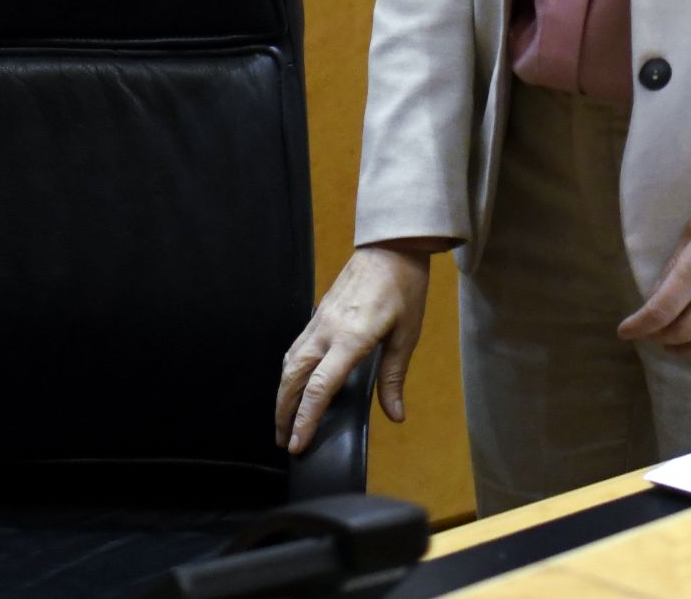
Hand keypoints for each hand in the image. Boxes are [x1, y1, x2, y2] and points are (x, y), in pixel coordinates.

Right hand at [278, 244, 430, 454]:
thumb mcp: (407, 335)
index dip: (305, 419)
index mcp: (350, 338)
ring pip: (289, 362)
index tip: (297, 443)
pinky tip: (293, 382)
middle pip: (293, 378)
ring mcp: (319, 320)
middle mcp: (327, 330)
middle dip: (284, 412)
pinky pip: (296, 347)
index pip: (319, 388)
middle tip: (284, 441)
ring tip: (284, 419)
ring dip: (283, 393)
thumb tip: (395, 415)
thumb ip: (394, 377)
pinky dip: (289, 371)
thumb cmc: (404, 288)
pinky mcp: (318, 313)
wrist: (391, 246)